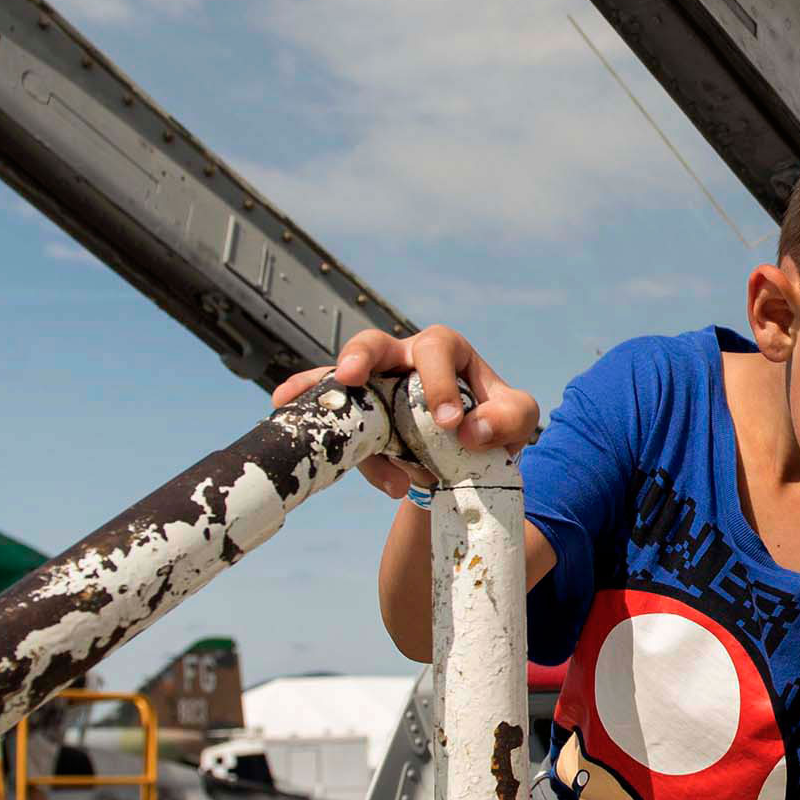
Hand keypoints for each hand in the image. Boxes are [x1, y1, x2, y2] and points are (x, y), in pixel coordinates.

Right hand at [268, 324, 539, 499]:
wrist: (469, 454)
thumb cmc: (493, 421)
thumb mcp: (516, 417)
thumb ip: (509, 418)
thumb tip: (471, 431)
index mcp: (444, 352)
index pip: (437, 351)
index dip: (439, 383)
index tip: (450, 424)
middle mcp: (401, 361)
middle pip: (374, 344)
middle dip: (360, 356)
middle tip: (351, 375)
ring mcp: (373, 388)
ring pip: (339, 378)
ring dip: (320, 389)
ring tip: (295, 404)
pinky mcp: (357, 417)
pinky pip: (330, 414)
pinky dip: (310, 413)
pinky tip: (284, 414)